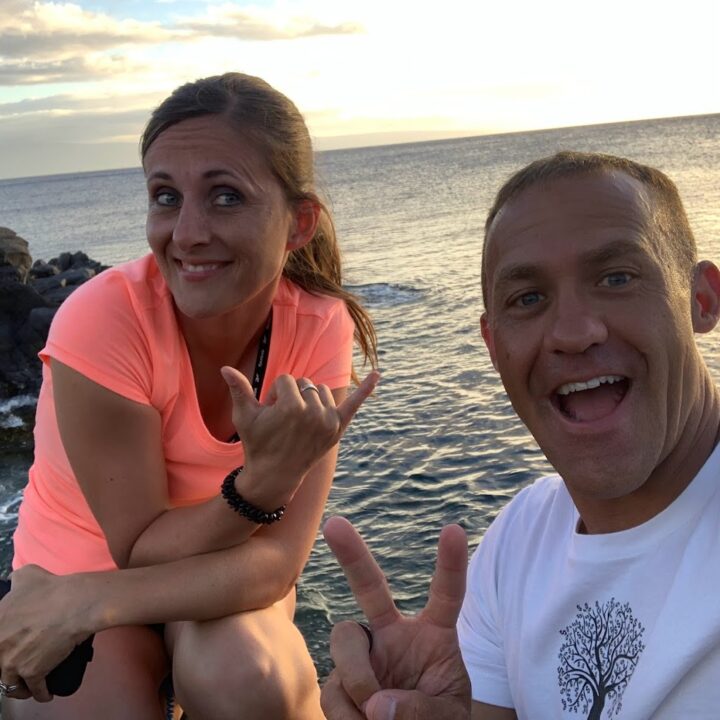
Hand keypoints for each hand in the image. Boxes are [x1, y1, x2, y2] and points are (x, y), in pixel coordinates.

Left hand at [0, 565, 92, 701]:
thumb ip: (16, 580)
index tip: (7, 649)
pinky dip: (42, 694)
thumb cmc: (51, 587)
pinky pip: (35, 691)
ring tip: (28, 686)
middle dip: (6, 668)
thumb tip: (15, 580)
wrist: (73, 604)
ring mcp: (13, 663)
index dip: (2, 647)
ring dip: (20, 687)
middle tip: (18, 665)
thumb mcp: (27, 574)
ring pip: (11, 685)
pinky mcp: (32, 674)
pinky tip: (46, 694)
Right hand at [221, 369, 378, 506]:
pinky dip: (367, 388)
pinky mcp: (338, 428)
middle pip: (304, 383)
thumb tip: (225, 368)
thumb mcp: (245, 417)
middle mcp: (314, 412)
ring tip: (298, 421)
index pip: (285, 380)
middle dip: (291, 396)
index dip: (274, 395)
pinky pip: (355, 403)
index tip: (270, 415)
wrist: (274, 476)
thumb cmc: (257, 444)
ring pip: (320, 390)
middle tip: (282, 422)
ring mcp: (329, 421)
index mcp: (292, 407)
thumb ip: (239, 390)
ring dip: (310, 398)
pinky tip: (378, 374)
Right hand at [321, 517, 470, 719]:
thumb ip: (423, 710)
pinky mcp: (339, 684)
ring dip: (359, 678)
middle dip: (352, 554)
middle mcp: (393, 636)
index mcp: (433, 636)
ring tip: (375, 715)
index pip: (445, 594)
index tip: (454, 529)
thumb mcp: (449, 717)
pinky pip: (333, 689)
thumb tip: (377, 705)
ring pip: (344, 639)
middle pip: (370, 587)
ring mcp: (364, 656)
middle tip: (334, 523)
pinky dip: (347, 714)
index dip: (451, 564)